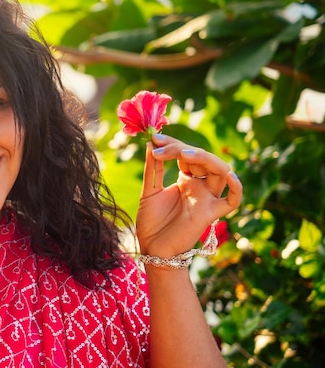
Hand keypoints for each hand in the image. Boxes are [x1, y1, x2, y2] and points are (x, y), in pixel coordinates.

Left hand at [135, 134, 241, 257]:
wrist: (152, 248)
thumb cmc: (152, 221)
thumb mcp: (149, 190)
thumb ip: (153, 168)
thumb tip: (151, 143)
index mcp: (186, 179)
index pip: (187, 154)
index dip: (173, 144)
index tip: (155, 137)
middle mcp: (199, 186)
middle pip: (203, 158)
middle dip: (182, 148)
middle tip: (161, 146)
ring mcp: (207, 198)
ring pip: (220, 172)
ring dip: (204, 158)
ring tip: (183, 154)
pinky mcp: (210, 213)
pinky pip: (231, 201)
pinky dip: (236, 189)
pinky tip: (229, 176)